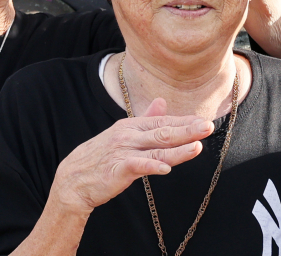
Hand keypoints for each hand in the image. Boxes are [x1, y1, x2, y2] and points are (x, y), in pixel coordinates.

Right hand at [49, 98, 211, 215]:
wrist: (72, 179)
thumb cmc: (101, 156)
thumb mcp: (123, 133)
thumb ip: (146, 119)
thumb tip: (162, 102)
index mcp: (132, 125)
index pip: (163, 122)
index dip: (184, 122)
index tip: (203, 121)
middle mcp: (128, 135)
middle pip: (162, 132)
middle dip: (187, 130)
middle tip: (207, 127)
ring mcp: (122, 151)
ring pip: (155, 150)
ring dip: (177, 149)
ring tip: (196, 147)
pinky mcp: (116, 169)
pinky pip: (137, 167)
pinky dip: (152, 167)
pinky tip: (166, 169)